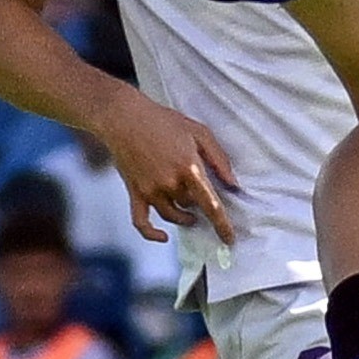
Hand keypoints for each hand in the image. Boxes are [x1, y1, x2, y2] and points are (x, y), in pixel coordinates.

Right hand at [97, 91, 242, 242]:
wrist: (125, 118)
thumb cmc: (164, 122)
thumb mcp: (199, 133)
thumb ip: (219, 159)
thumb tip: (233, 184)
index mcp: (189, 168)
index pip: (211, 205)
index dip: (222, 225)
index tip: (230, 240)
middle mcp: (170, 184)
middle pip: (192, 207)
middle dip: (200, 205)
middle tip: (203, 197)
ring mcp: (151, 190)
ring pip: (172, 216)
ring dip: (184, 218)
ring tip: (191, 214)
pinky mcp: (135, 193)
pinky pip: (141, 222)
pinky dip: (152, 234)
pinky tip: (163, 237)